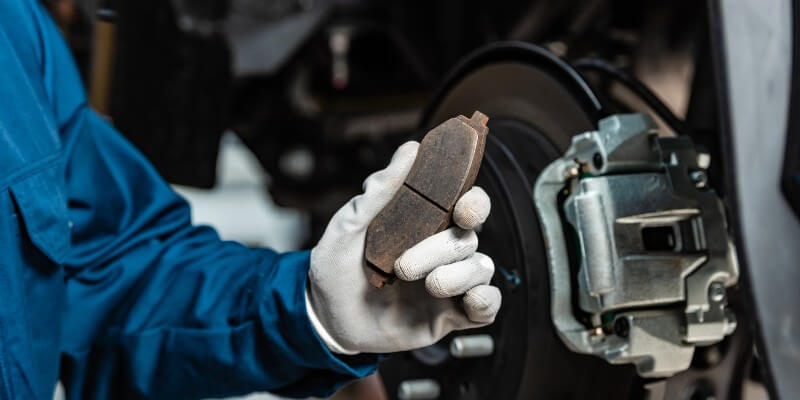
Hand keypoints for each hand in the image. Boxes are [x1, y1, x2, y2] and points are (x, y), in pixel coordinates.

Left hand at [306, 141, 500, 353]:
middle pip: (470, 237)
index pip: (466, 205)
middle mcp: (441, 251)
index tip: (462, 210)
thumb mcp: (348, 226)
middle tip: (406, 265)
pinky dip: (485, 301)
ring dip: (455, 276)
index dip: (475, 203)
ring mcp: (449, 283)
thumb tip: (409, 150)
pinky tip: (465, 302)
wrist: (325, 319)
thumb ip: (380, 190)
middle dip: (444, 248)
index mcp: (424, 225)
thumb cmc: (336, 268)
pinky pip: (487, 306)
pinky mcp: (451, 315)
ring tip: (424, 285)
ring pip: (481, 268)